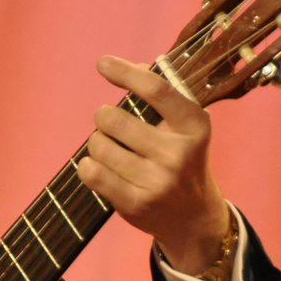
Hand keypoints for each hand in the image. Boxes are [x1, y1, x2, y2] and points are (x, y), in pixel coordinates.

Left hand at [76, 55, 231, 270]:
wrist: (193, 216)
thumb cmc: (180, 158)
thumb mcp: (184, 126)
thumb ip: (160, 96)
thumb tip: (129, 66)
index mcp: (194, 125)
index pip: (156, 90)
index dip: (126, 72)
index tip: (102, 63)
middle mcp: (178, 153)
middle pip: (113, 118)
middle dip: (103, 117)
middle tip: (110, 124)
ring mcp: (158, 181)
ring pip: (99, 145)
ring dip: (97, 143)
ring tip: (109, 150)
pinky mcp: (136, 203)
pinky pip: (93, 173)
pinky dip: (87, 166)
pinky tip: (96, 166)